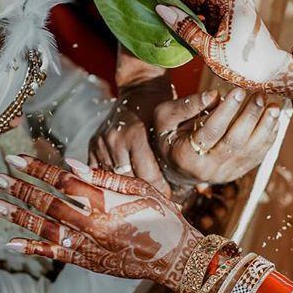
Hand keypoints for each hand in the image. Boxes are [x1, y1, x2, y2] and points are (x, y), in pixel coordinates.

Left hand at [0, 155, 199, 287]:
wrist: (177, 257)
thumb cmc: (163, 217)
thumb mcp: (141, 188)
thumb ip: (105, 177)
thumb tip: (72, 165)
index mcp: (106, 202)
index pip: (62, 181)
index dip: (37, 169)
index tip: (15, 158)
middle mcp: (93, 225)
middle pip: (47, 204)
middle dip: (18, 189)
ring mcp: (89, 246)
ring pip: (45, 229)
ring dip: (17, 216)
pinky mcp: (90, 262)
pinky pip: (56, 255)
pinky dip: (34, 248)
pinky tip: (12, 243)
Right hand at [87, 81, 184, 197]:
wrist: (139, 89)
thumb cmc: (162, 110)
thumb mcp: (173, 129)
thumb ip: (177, 157)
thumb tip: (199, 186)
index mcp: (135, 135)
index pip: (148, 176)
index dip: (160, 191)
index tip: (170, 200)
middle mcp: (115, 140)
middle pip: (130, 181)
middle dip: (144, 193)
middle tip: (157, 203)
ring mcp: (102, 143)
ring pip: (114, 179)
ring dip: (127, 189)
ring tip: (141, 198)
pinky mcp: (93, 144)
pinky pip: (99, 172)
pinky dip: (111, 181)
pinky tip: (123, 187)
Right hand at [152, 0, 292, 100]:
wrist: (274, 73)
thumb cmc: (245, 65)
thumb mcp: (211, 51)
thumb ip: (186, 29)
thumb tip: (161, 9)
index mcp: (229, 0)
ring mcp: (236, 4)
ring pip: (201, 3)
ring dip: (182, 6)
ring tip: (156, 3)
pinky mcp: (236, 14)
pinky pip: (209, 11)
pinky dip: (194, 16)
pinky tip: (176, 18)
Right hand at [159, 87, 279, 185]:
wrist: (176, 166)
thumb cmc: (170, 135)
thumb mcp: (166, 117)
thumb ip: (187, 106)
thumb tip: (214, 95)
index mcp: (186, 155)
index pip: (211, 132)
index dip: (226, 111)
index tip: (239, 91)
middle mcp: (207, 169)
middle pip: (234, 143)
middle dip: (250, 117)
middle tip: (260, 96)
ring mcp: (224, 174)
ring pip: (250, 152)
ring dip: (265, 128)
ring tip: (274, 107)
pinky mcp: (237, 173)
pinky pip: (257, 157)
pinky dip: (269, 139)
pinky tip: (274, 121)